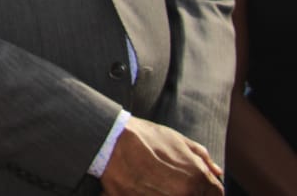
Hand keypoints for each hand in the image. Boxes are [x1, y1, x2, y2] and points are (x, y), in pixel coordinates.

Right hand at [100, 117, 223, 194]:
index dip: (208, 191)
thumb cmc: (145, 138)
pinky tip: (146, 188)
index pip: (216, 194)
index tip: (196, 187)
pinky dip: (152, 195)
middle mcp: (184, 194)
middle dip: (189, 192)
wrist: (111, 141)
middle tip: (170, 182)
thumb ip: (202, 158)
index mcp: (197, 178)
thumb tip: (218, 172)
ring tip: (156, 184)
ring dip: (169, 193)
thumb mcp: (178, 140)